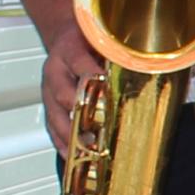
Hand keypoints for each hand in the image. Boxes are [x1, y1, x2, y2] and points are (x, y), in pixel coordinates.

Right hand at [38, 28, 104, 155]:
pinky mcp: (49, 107)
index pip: (80, 63)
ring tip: (89, 149)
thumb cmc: (87, 41)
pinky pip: (52, 128)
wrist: (66, 40)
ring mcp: (49, 91)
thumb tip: (145, 65)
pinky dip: (63, 144)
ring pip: (57, 116)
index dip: (93, 76)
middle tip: (101, 126)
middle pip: (65, 95)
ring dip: (74, 134)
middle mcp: (55, 72)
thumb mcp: (101, 38)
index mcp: (68, 50)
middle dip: (83, 113)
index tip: (107, 88)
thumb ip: (116, 50)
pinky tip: (73, 156)